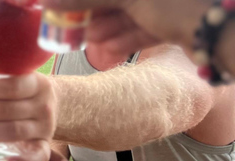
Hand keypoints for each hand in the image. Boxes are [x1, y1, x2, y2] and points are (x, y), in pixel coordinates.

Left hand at [0, 73, 55, 160]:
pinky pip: (38, 158)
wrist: (46, 103)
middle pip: (9, 110)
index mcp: (38, 84)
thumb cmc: (18, 90)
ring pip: (14, 131)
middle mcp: (44, 106)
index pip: (14, 86)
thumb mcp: (5, 78)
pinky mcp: (43, 147)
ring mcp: (44, 128)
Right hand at [39, 0, 210, 54]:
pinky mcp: (178, 21)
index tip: (65, 6)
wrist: (218, 31)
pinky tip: (109, 51)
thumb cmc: (176, 2)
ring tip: (91, 41)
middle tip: (78, 26)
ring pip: (133, 10)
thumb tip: (47, 0)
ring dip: (109, 27)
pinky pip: (147, 26)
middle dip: (97, 10)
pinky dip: (127, 38)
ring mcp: (170, 2)